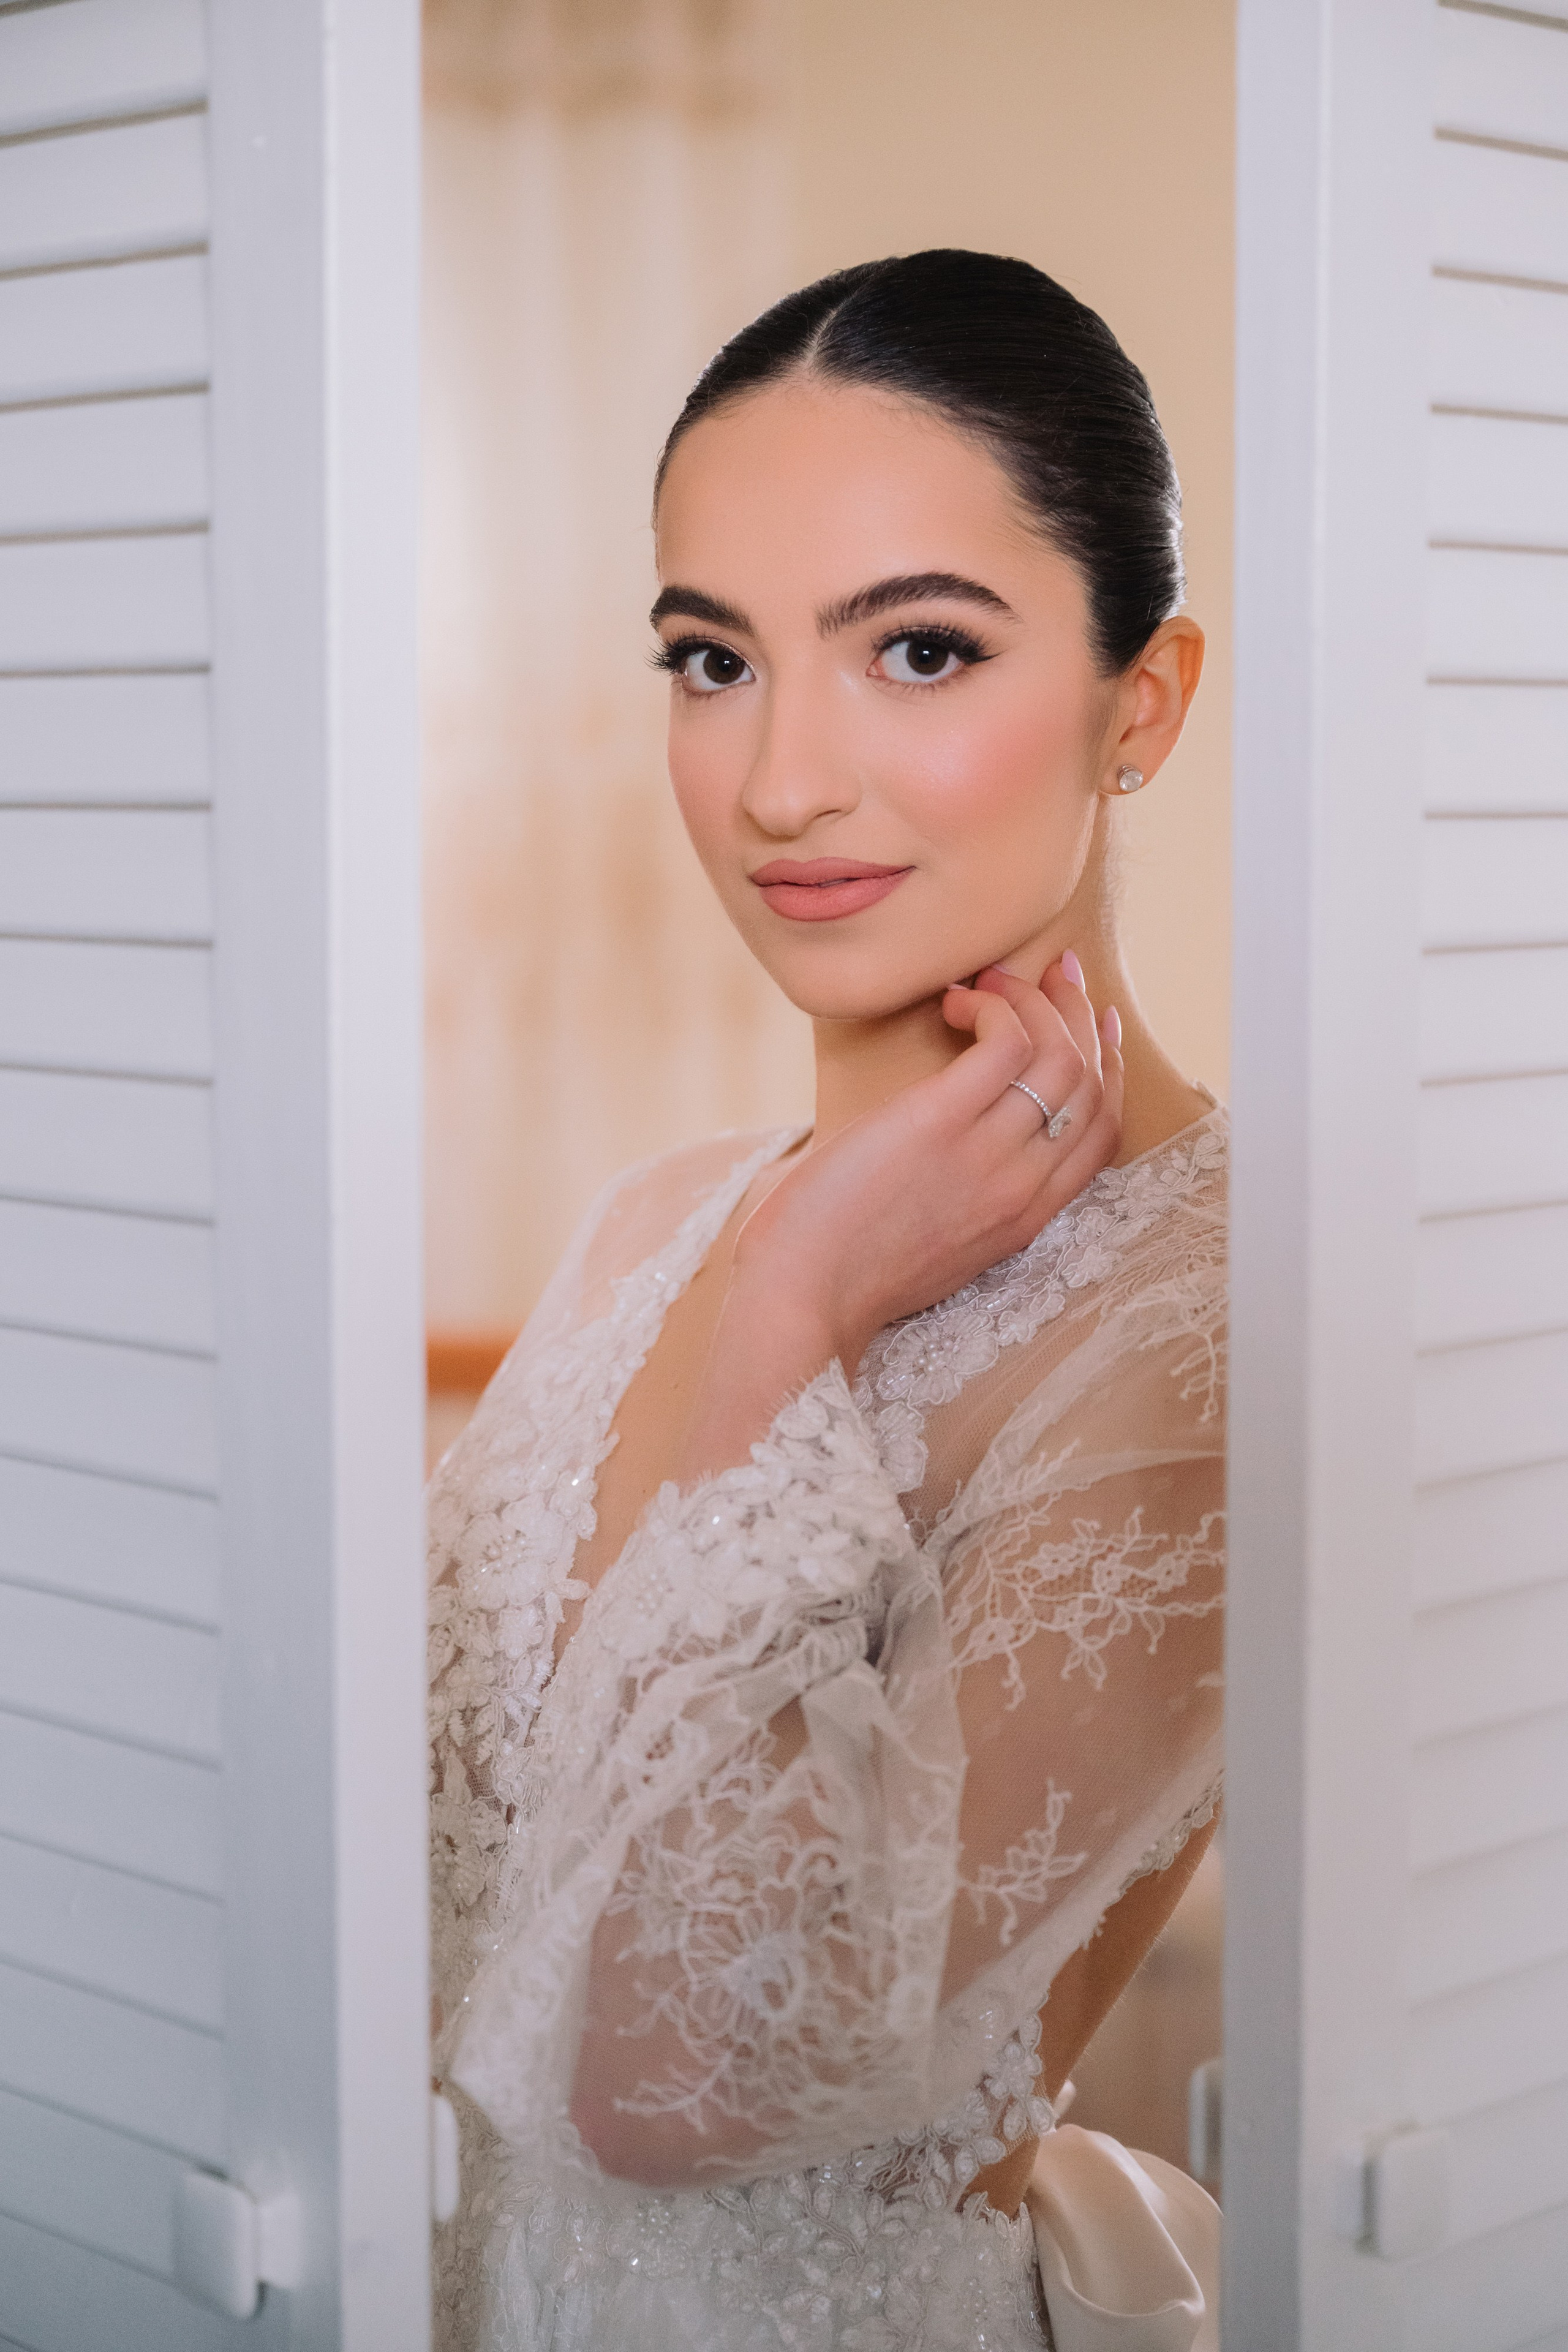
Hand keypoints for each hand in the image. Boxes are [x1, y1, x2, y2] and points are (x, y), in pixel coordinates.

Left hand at [732, 957, 1122, 1371]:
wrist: (802, 1300)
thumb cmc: (840, 1272)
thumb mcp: (933, 1245)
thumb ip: (963, 1198)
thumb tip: (951, 1141)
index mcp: (1026, 1219)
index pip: (1102, 1134)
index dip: (1109, 1069)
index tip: (1096, 1025)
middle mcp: (1022, 1187)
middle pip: (1090, 1085)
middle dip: (1080, 1015)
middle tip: (1055, 971)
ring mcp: (989, 1155)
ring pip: (1057, 1055)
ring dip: (1034, 999)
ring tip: (992, 978)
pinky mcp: (941, 1122)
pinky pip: (1005, 1041)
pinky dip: (992, 1005)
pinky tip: (956, 1001)